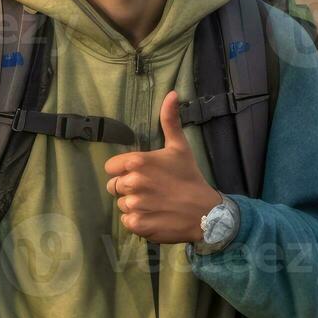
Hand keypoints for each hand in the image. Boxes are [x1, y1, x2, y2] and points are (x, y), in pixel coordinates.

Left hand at [104, 91, 221, 244]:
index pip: (111, 168)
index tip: (141, 174)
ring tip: (154, 203)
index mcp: (137, 162)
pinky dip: (138, 221)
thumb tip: (172, 93)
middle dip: (129, 188)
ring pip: (121, 204)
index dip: (123, 171)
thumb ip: (170, 120)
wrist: (206, 213)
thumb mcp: (179, 146)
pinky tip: (154, 215)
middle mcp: (133, 183)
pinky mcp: (138, 224)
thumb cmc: (189, 177)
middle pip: (114, 186)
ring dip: (134, 205)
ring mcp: (135, 205)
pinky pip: (127, 221)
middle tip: (151, 189)